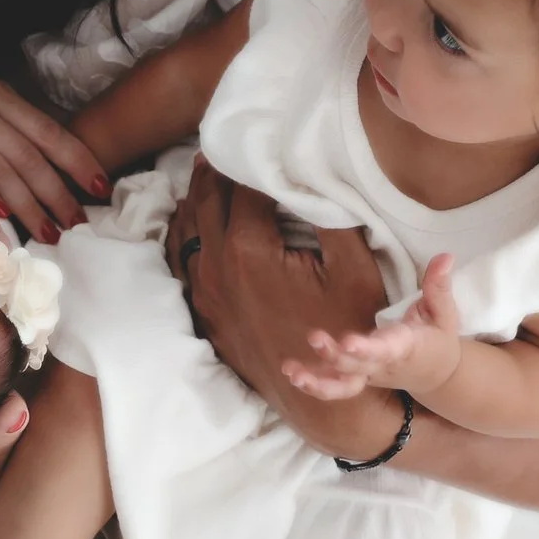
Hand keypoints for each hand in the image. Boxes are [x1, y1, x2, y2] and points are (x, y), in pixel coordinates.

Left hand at [166, 158, 401, 461]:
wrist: (322, 402)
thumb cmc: (345, 331)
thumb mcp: (354, 268)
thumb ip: (330, 214)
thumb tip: (310, 173)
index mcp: (248, 249)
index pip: (242, 186)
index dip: (250, 158)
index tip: (253, 137)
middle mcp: (215, 267)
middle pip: (206, 201)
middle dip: (215, 171)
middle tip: (221, 145)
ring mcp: (204, 292)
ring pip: (187, 230)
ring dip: (197, 199)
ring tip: (205, 174)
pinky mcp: (204, 312)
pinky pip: (184, 263)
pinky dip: (186, 235)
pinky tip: (194, 224)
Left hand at [285, 254, 462, 400]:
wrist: (438, 374)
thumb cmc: (438, 338)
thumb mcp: (445, 312)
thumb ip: (439, 286)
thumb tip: (446, 256)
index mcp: (406, 348)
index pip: (386, 349)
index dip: (367, 348)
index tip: (348, 342)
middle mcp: (384, 365)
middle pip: (358, 367)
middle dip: (336, 356)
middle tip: (315, 338)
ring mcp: (369, 376)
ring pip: (343, 385)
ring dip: (318, 381)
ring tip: (292, 372)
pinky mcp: (358, 379)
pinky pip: (335, 386)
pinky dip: (314, 384)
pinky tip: (290, 372)